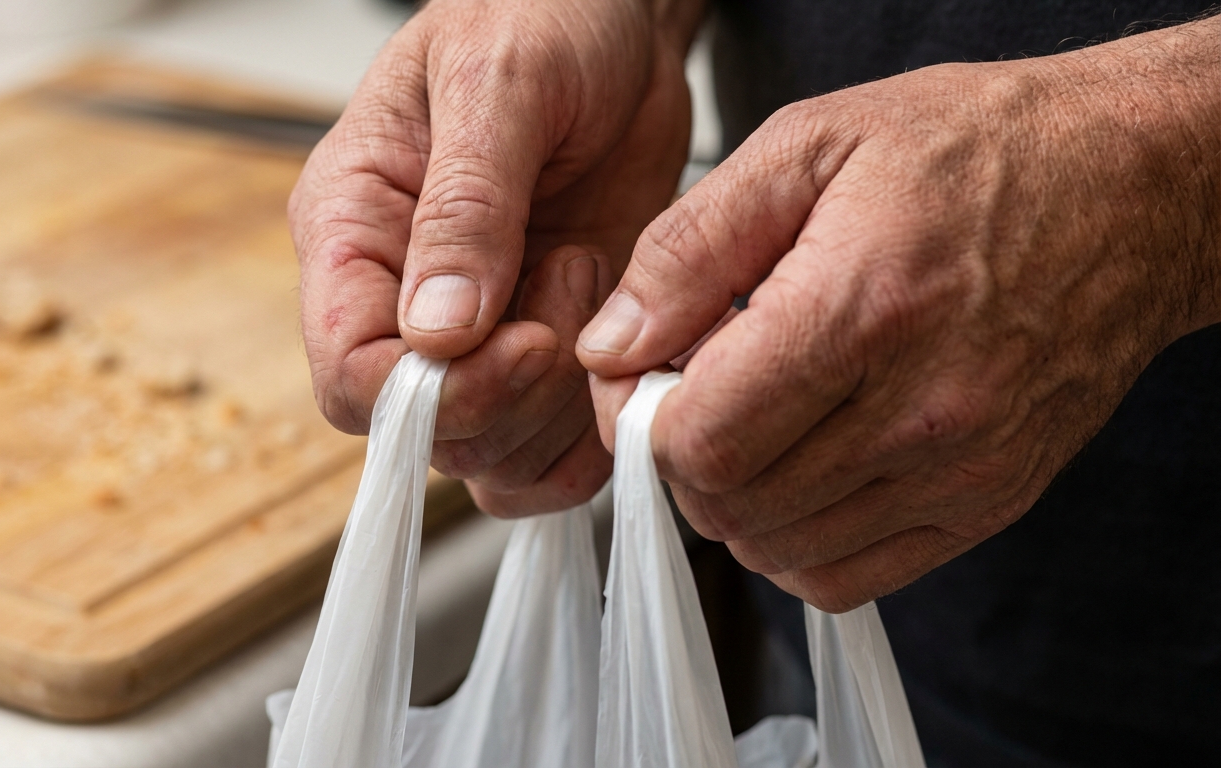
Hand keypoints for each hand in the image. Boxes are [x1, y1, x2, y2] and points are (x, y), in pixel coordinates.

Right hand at [291, 0, 702, 514]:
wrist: (620, 22)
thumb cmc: (539, 16)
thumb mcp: (498, 81)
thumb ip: (465, 205)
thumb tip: (437, 329)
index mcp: (355, 232)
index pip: (349, 374)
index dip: (430, 393)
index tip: (519, 341)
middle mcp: (405, 299)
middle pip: (427, 431)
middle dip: (513, 394)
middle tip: (572, 289)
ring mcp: (479, 335)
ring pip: (491, 455)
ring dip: (561, 403)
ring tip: (593, 279)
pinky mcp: (545, 350)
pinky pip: (550, 453)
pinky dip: (592, 432)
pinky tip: (619, 342)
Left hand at [581, 18, 1220, 611]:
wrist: (1131, 187)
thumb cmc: (974, 152)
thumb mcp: (811, 143)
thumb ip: (691, 247)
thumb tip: (609, 344)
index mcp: (865, 306)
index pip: (703, 440)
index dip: (645, 418)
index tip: (651, 376)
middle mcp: (922, 409)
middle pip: (729, 505)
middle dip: (682, 455)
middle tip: (699, 388)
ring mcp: (962, 470)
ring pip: (776, 551)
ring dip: (733, 497)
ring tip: (758, 415)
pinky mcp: (987, 504)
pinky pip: (844, 579)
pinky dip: (793, 539)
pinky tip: (800, 467)